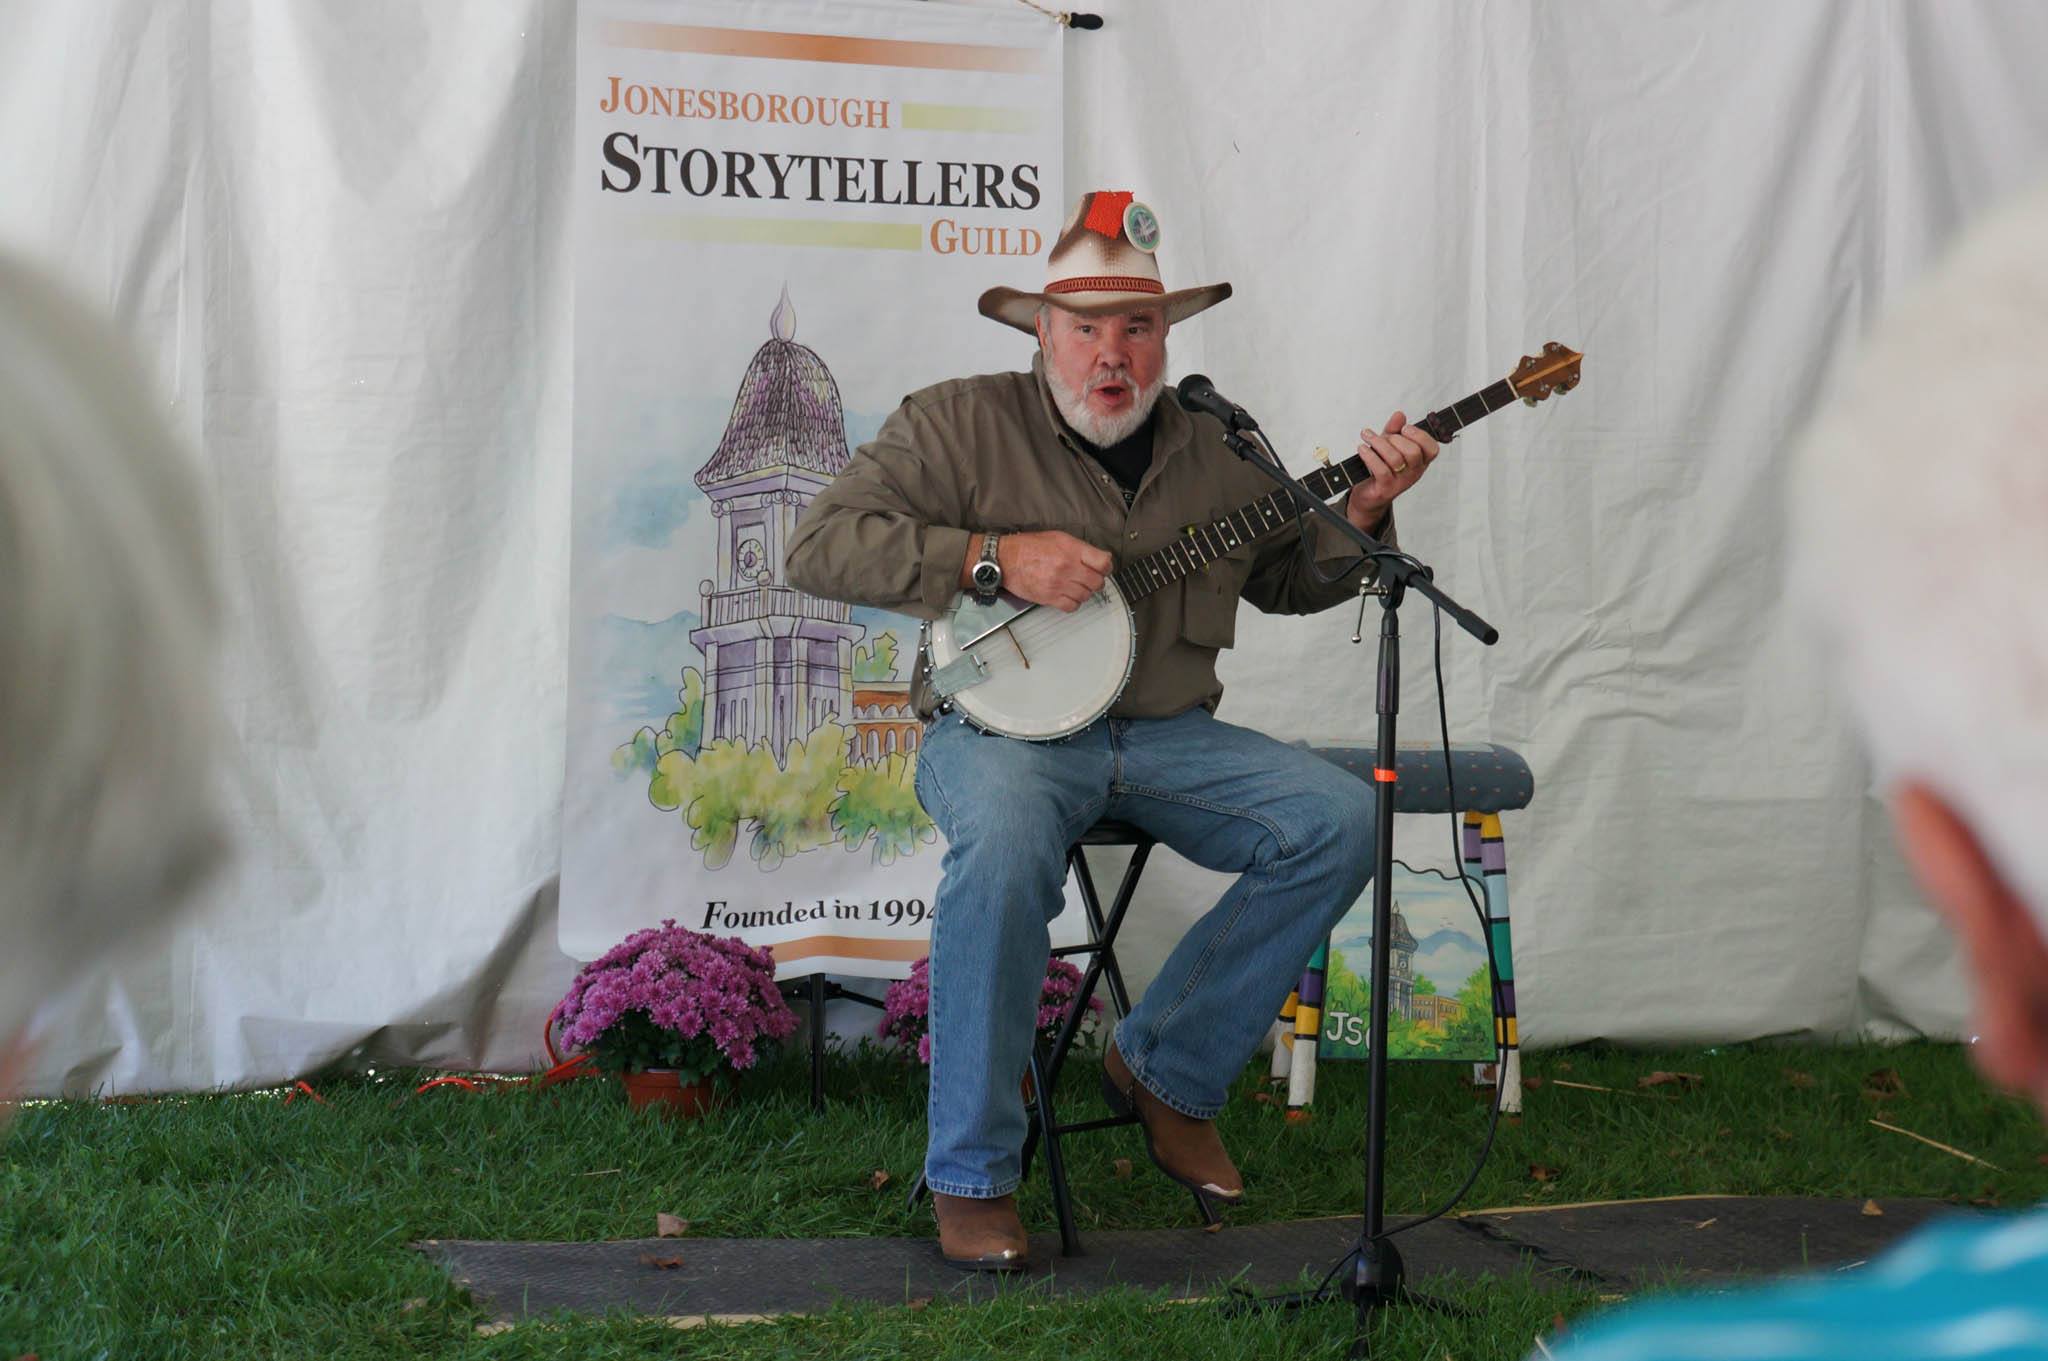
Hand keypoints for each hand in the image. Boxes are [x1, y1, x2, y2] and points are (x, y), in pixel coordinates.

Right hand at [997, 530, 1112, 611]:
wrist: (1005, 559)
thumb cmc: (1028, 547)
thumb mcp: (1057, 537)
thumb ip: (1079, 548)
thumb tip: (1099, 557)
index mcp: (1071, 549)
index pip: (1103, 563)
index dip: (1106, 567)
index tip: (1103, 568)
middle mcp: (1067, 567)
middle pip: (1097, 582)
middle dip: (1096, 581)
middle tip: (1089, 578)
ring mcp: (1058, 584)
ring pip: (1086, 595)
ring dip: (1084, 592)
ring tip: (1076, 586)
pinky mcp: (1049, 597)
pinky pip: (1072, 606)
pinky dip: (1074, 603)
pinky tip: (1068, 595)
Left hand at [1346, 410, 1438, 529]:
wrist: (1368, 495)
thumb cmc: (1381, 467)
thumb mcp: (1389, 445)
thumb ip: (1395, 430)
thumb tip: (1399, 414)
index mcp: (1420, 462)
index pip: (1432, 449)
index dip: (1420, 436)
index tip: (1405, 429)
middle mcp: (1414, 473)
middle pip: (1413, 452)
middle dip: (1396, 438)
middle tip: (1383, 437)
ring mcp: (1401, 482)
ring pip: (1395, 459)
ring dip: (1379, 443)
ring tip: (1367, 436)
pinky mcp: (1386, 488)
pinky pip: (1381, 470)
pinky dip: (1370, 456)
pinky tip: (1362, 448)